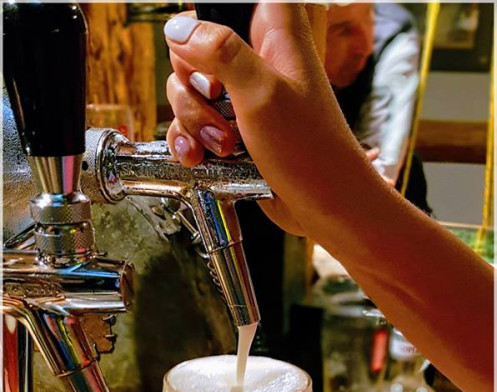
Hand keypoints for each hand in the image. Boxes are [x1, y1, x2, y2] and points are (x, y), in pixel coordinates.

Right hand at [163, 4, 371, 238]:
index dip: (208, 20)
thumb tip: (180, 29)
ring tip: (223, 145)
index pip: (229, 3)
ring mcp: (242, 96)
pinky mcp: (232, 129)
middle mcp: (257, 59)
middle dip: (193, 83)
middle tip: (218, 105)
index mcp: (276, 32)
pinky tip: (201, 156)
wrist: (324, 207)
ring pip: (189, 90)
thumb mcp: (262, 93)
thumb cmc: (310, 152)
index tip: (207, 52)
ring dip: (193, 121)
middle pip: (195, 46)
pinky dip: (191, 142)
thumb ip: (220, 52)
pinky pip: (193, 125)